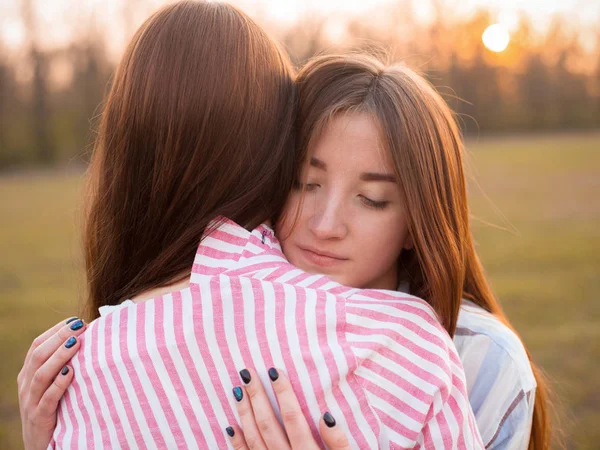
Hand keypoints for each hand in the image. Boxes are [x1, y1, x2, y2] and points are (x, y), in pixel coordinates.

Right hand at [18, 317, 86, 449]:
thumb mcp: (54, 385)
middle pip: (38, 355)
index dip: (55, 331)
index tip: (76, 320)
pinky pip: (47, 399)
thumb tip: (87, 338)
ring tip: (77, 342)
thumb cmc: (55, 409)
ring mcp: (30, 402)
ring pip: (40, 374)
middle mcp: (26, 385)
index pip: (37, 345)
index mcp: (28, 374)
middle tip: (80, 325)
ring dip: (59, 356)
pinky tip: (71, 372)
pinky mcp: (39, 417)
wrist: (43, 445)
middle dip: (59, 337)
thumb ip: (64, 364)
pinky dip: (58, 384)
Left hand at [227, 367, 350, 449]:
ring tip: (238, 390)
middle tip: (247, 372)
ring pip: (254, 440)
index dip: (284, 393)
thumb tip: (327, 415)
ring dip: (244, 414)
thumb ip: (339, 443)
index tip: (275, 370)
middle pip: (269, 425)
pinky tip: (232, 427)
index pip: (294, 417)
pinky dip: (238, 444)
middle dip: (257, 397)